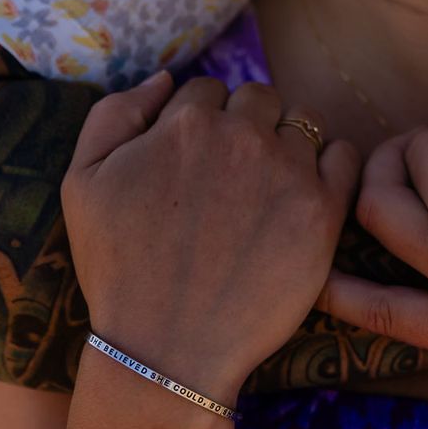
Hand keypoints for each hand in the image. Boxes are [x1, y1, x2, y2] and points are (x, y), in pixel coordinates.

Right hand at [62, 72, 359, 403]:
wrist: (167, 350)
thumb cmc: (118, 270)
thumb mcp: (82, 183)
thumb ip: (114, 113)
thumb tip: (166, 78)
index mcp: (185, 122)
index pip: (205, 90)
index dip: (196, 125)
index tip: (193, 165)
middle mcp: (242, 135)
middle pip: (258, 98)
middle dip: (244, 126)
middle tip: (230, 178)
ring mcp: (288, 171)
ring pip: (301, 123)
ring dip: (285, 145)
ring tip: (265, 191)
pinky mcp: (325, 209)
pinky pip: (345, 156)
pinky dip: (330, 166)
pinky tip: (304, 195)